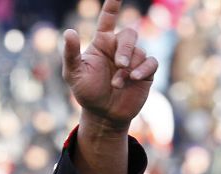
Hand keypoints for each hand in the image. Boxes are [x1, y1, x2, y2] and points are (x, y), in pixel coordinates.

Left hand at [62, 0, 158, 131]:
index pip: (108, 19)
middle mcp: (119, 48)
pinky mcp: (145, 72)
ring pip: (139, 52)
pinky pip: (151, 62)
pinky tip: (134, 78)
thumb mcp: (73, 74)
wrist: (103, 114)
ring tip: (117, 84)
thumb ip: (71, 54)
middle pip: (129, 34)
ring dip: (128, 68)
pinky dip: (143, 69)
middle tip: (119, 64)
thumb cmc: (87, 92)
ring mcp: (134, 59)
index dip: (112, 5)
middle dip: (125, 48)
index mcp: (102, 44)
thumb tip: (69, 32)